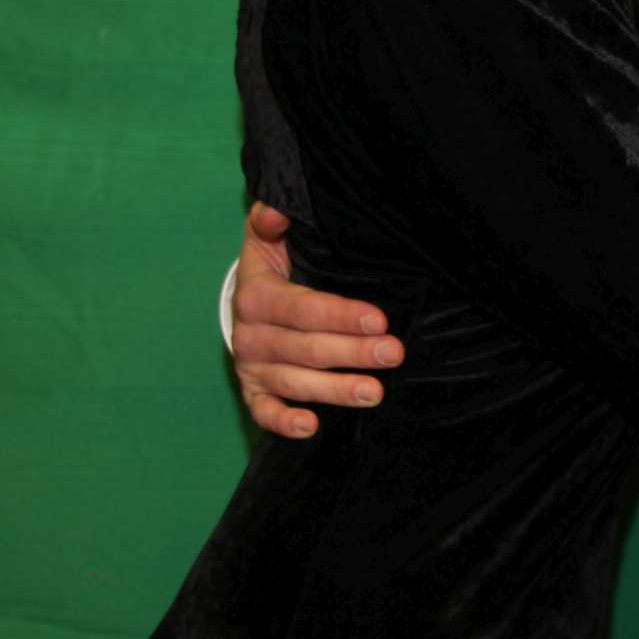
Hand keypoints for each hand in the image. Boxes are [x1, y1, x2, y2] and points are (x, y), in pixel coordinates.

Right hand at [230, 201, 401, 440]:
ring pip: (295, 382)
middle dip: (352, 353)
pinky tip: (311, 426)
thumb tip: (277, 212)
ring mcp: (252, 367)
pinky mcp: (253, 391)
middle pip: (307, 348)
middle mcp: (251, 335)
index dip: (340, 316)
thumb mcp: (268, 240)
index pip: (303, 308)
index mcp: (257, 296)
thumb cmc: (273, 270)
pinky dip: (283, 422)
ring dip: (334, 390)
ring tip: (373, 392)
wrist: (245, 304)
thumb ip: (272, 220)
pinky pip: (264, 411)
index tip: (379, 321)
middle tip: (393, 354)